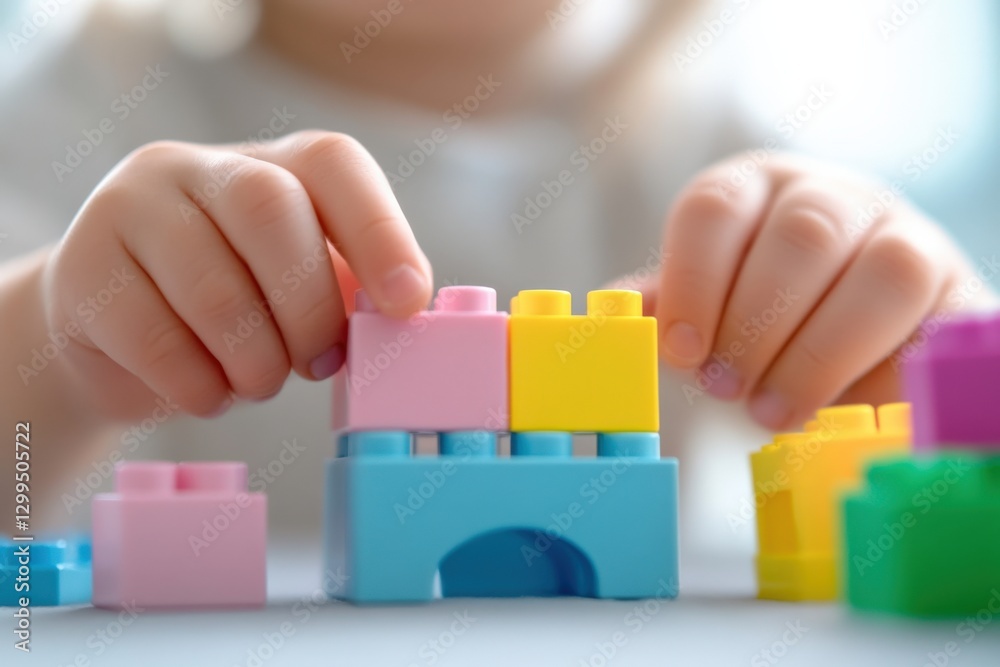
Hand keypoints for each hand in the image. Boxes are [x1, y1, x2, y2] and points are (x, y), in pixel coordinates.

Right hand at [43, 131, 431, 419]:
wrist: (112, 331)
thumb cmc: (230, 309)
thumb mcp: (294, 288)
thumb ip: (343, 287)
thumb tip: (403, 309)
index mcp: (268, 165)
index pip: (333, 164)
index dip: (380, 231)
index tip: (406, 303)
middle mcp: (193, 167)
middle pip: (272, 210)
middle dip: (310, 307)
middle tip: (320, 363)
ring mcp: (128, 210)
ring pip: (214, 286)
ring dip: (255, 359)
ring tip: (260, 382)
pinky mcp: (80, 271)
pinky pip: (153, 338)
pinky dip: (198, 385)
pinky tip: (207, 393)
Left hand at [652, 154, 995, 430]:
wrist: (857, 337)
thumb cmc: (764, 316)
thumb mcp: (709, 305)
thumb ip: (670, 306)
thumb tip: (615, 313)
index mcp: (758, 190)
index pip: (718, 206)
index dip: (694, 278)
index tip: (681, 349)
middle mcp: (835, 198)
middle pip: (802, 235)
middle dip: (755, 322)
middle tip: (724, 387)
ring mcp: (907, 236)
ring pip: (884, 270)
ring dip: (820, 352)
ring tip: (772, 411)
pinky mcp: (959, 291)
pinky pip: (949, 318)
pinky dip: (895, 368)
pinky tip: (849, 412)